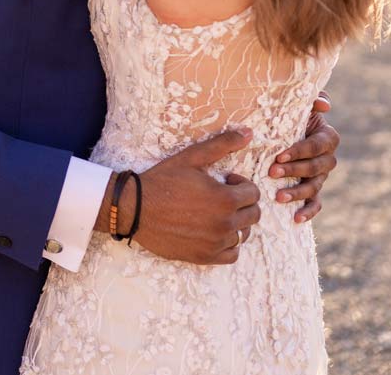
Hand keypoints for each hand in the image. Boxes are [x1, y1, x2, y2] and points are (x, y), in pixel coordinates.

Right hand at [96, 130, 260, 264]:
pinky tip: (213, 231)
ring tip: (216, 212)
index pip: (254, 194)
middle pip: (253, 215)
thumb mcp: (192, 157)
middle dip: (242, 202)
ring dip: (236, 222)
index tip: (225, 180)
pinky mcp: (205, 257)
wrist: (135, 208)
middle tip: (221, 195)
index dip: (240, 183)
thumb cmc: (163, 180)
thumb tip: (248, 133)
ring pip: (243, 235)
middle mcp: (225, 224)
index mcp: (225, 199)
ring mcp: (215, 244)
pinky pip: (232, 254)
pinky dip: (228, 244)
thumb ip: (223, 144)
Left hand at [269, 92, 339, 222]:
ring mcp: (321, 176)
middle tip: (272, 172)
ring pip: (314, 187)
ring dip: (298, 193)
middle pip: (316, 167)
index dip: (300, 151)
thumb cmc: (289, 114)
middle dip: (294, 171)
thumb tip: (324, 105)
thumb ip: (312, 99)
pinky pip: (316, 203)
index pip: (317, 145)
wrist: (281, 130)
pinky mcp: (314, 190)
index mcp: (327, 137)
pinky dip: (309, 211)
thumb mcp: (299, 104)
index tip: (279, 155)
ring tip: (278, 196)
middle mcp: (327, 158)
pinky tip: (296, 218)